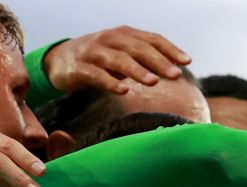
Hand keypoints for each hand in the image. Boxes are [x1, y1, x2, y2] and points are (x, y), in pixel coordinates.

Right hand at [44, 26, 191, 94]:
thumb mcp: (123, 54)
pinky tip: (123, 91)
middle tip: (175, 75)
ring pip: (118, 60)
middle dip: (158, 62)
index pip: (151, 39)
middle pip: (137, 49)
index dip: (170, 49)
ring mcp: (93, 52)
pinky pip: (96, 75)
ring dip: (137, 71)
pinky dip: (110, 82)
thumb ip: (145, 59)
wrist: (59, 60)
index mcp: (124, 34)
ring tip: (153, 82)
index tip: (187, 62)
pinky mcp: (79, 68)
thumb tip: (175, 68)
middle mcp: (110, 39)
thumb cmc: (100, 58)